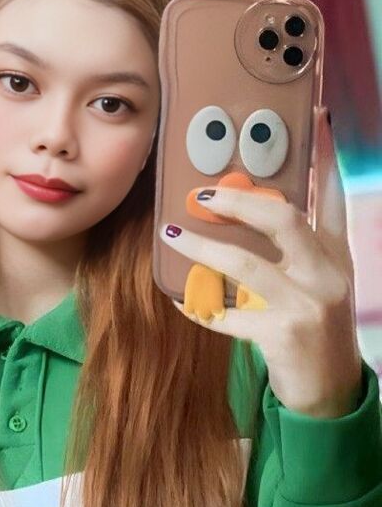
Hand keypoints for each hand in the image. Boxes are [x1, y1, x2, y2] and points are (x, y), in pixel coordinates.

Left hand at [159, 107, 362, 417]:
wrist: (329, 390)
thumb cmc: (314, 328)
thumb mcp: (319, 281)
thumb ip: (297, 247)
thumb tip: (251, 208)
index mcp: (335, 254)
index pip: (331, 193)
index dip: (323, 154)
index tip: (314, 116)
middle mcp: (326, 273)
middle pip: (284, 219)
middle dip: (239, 202)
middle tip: (204, 194)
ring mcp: (307, 305)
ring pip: (245, 264)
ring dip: (201, 247)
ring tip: (171, 234)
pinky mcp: (282, 336)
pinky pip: (226, 315)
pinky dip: (198, 305)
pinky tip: (178, 299)